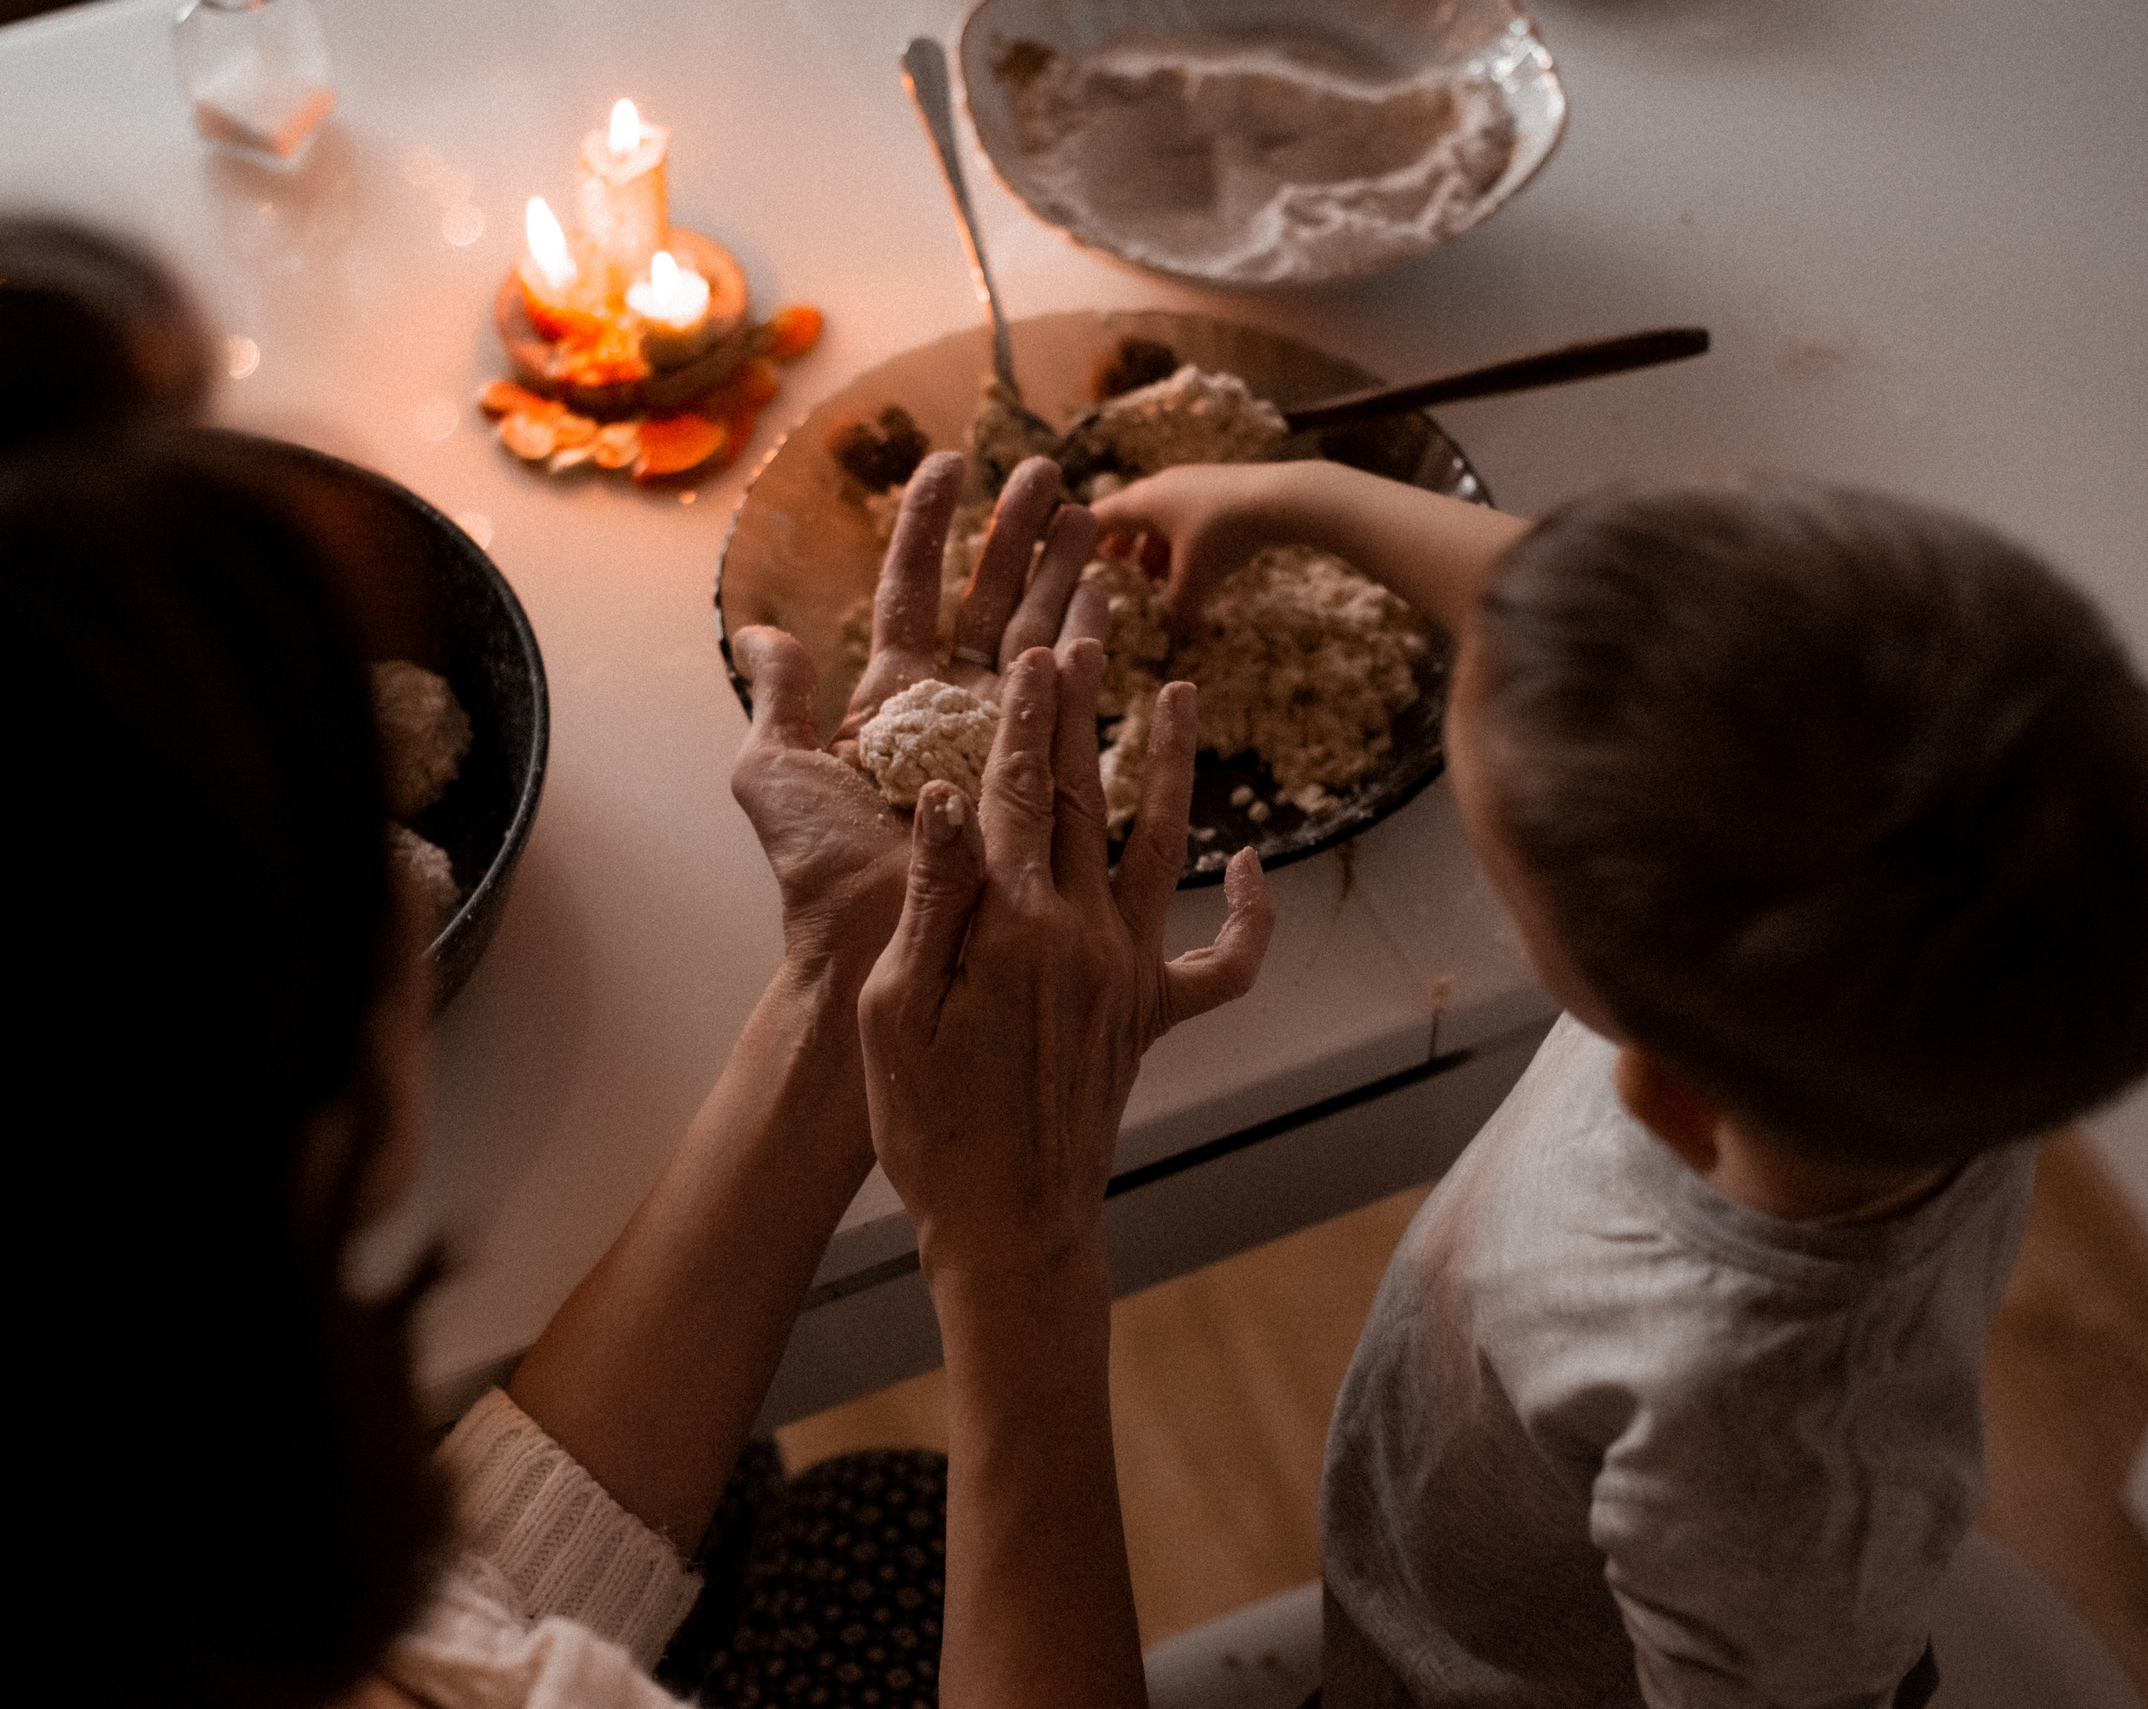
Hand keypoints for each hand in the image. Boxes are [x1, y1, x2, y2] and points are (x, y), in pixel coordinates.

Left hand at [730, 452, 1103, 978]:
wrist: (869, 942)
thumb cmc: (815, 871)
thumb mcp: (772, 773)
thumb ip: (778, 700)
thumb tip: (761, 632)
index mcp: (886, 699)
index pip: (912, 588)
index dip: (930, 524)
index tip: (950, 463)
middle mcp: (946, 710)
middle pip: (989, 600)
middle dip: (1020, 535)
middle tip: (1052, 474)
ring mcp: (995, 739)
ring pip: (1037, 635)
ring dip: (1065, 575)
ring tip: (1093, 518)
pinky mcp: (1033, 773)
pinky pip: (1066, 700)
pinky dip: (1088, 647)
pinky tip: (1106, 599)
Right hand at [857, 640, 1274, 1285]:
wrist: (1011, 1226)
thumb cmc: (930, 1128)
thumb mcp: (896, 1015)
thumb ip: (929, 900)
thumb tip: (945, 796)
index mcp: (1009, 926)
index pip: (1010, 791)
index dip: (1019, 714)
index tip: (1031, 647)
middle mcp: (1082, 934)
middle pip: (1082, 795)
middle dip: (1085, 706)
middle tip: (1095, 628)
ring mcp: (1128, 973)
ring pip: (1163, 845)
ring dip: (1173, 765)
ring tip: (1186, 691)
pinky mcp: (1154, 1014)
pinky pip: (1222, 962)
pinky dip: (1247, 913)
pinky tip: (1252, 860)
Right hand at [1088, 460, 1322, 624]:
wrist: (1282, 499)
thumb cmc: (1224, 536)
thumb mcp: (1194, 579)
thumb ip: (1176, 609)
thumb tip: (1172, 634)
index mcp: (1142, 502)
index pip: (1095, 520)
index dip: (1079, 540)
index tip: (1068, 556)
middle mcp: (1160, 486)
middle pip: (1128, 515)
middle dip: (1121, 543)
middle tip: (1114, 565)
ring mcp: (1190, 483)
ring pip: (1160, 516)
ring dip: (1153, 544)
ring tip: (1156, 575)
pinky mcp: (1218, 488)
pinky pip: (1186, 514)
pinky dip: (1179, 539)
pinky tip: (1194, 563)